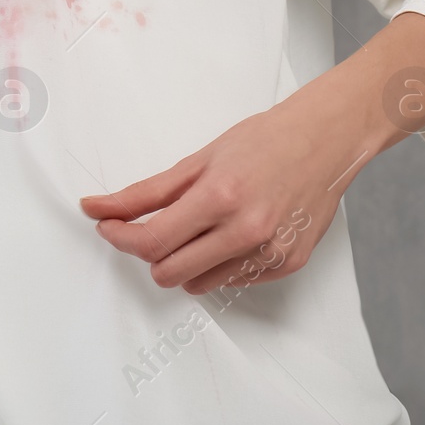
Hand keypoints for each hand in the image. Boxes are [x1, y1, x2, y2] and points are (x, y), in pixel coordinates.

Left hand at [80, 13, 424, 296]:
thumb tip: (99, 208)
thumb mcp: (198, 159)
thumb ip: (146, 192)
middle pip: (169, 273)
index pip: (153, 241)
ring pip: (198, 283)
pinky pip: (231, 281)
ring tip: (196, 227)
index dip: (120, 237)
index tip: (106, 225)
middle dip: (148, 253)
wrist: (325, 141)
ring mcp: (270, 253)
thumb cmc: (263, 141)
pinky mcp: (287, 265)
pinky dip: (217, 263)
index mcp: (220, 197)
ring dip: (183, 261)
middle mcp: (247, 231)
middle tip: (146, 228)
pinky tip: (228, 233)